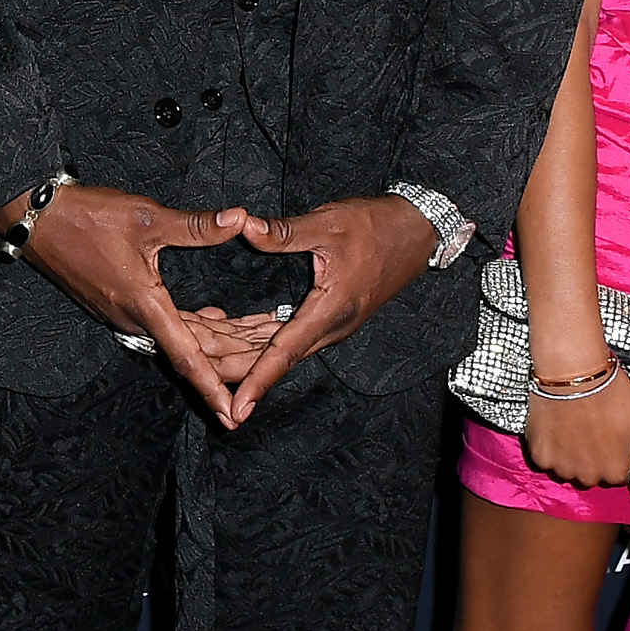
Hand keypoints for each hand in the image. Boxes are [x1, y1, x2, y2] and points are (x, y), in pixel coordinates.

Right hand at [12, 183, 264, 420]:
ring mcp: (123, 313)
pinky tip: (214, 315)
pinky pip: (163, 326)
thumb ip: (195, 226)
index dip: (212, 389)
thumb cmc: (86, 217)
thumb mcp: (145, 218)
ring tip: (253, 340)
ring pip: (179, 338)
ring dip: (215, 341)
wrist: (36, 219)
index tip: (232, 415)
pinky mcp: (117, 303)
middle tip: (268, 362)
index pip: (187, 357)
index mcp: (144, 305)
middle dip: (230, 361)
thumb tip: (240, 219)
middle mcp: (133, 319)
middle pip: (190, 352)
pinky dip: (193, 325)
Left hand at [220, 195, 441, 424]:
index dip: (257, 380)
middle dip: (246, 380)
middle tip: (212, 401)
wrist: (417, 233)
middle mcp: (333, 327)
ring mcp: (335, 326)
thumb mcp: (328, 224)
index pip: (285, 352)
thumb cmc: (377, 227)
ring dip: (257, 366)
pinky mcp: (334, 318)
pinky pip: (298, 341)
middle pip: (282, 361)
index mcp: (330, 310)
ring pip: (290, 353)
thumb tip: (244, 227)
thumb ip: (284, 232)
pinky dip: (271, 349)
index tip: (236, 407)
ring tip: (219, 379)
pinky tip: (249, 351)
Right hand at [521, 340, 629, 500]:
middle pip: (593, 473)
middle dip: (595, 455)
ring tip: (576, 424)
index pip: (619, 473)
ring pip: (570, 468)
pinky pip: (547, 458)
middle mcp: (588, 476)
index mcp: (616, 472)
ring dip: (573, 453)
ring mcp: (562, 467)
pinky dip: (552, 446)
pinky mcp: (540, 454)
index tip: (614, 431)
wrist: (574, 371)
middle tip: (595, 425)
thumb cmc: (612, 394)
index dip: (618, 451)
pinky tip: (559, 425)